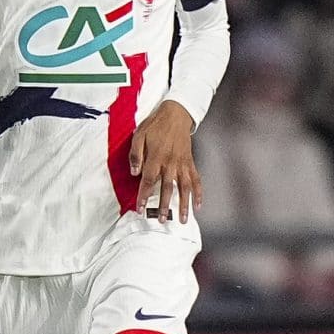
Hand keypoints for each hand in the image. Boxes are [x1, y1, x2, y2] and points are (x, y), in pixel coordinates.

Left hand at [127, 101, 198, 222]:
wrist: (176, 114)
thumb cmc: (155, 124)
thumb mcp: (139, 135)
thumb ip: (136, 154)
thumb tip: (135, 173)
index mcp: (156, 157)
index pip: (149, 180)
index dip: (143, 195)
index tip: (139, 208)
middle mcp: (171, 162)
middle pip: (167, 188)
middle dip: (163, 206)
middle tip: (161, 220)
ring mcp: (182, 163)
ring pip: (184, 188)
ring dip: (183, 204)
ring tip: (182, 219)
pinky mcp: (190, 162)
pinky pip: (196, 179)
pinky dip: (198, 193)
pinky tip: (198, 205)